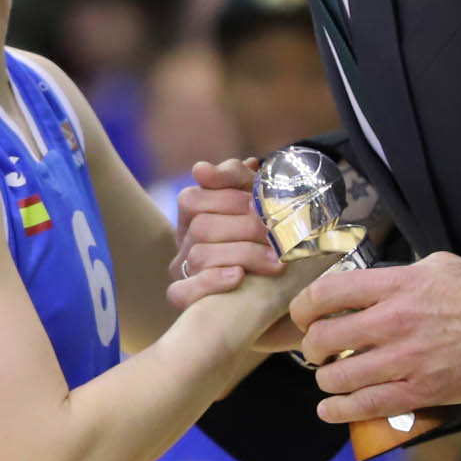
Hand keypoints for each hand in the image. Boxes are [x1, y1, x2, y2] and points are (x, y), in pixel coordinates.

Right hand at [166, 160, 289, 336]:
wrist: (277, 282)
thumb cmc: (262, 232)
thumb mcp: (251, 197)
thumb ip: (242, 177)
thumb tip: (249, 164)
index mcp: (192, 211)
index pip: (193, 198)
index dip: (229, 200)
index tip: (261, 205)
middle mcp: (183, 239)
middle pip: (202, 227)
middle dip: (246, 228)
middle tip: (279, 236)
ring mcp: (181, 269)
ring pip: (200, 257)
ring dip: (243, 255)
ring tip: (276, 261)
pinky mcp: (183, 297)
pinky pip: (180, 292)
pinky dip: (210, 282)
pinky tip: (239, 277)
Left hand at [292, 254, 460, 426]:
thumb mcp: (437, 265)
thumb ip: (397, 276)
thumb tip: (369, 287)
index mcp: (396, 285)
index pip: (327, 293)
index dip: (303, 307)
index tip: (302, 316)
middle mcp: (394, 321)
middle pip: (324, 337)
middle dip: (311, 347)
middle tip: (316, 350)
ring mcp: (407, 360)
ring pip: (339, 376)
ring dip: (325, 380)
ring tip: (328, 378)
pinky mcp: (422, 391)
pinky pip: (367, 406)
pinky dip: (339, 410)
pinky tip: (330, 409)